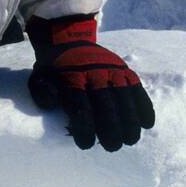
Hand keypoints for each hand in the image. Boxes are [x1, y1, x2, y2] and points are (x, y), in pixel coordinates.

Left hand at [26, 15, 155, 151]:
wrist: (67, 40)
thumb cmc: (53, 68)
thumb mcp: (38, 77)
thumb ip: (41, 91)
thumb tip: (52, 104)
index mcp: (72, 77)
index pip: (81, 105)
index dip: (85, 127)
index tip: (86, 144)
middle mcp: (95, 73)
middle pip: (106, 104)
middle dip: (111, 128)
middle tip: (113, 146)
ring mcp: (112, 70)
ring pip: (124, 97)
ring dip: (130, 120)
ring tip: (130, 140)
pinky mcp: (124, 69)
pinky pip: (136, 88)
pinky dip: (143, 105)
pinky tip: (147, 123)